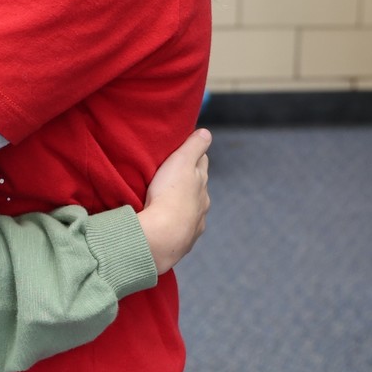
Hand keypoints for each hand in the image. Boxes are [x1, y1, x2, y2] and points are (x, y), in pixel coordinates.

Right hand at [137, 128, 210, 274]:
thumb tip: (207, 132)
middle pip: (199, 185)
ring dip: (184, 201)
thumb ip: (194, 146)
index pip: (201, 161)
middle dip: (190, 178)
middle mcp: (202, 201)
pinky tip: (170, 221)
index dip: (194, 154)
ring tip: (169, 198)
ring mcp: (196, 221)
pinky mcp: (186, 238)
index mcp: (200, 181)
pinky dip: (179, 220)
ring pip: (193, 207)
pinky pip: (184, 225)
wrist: (164, 235)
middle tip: (174, 172)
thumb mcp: (181, 161)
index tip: (185, 149)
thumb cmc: (170, 194)